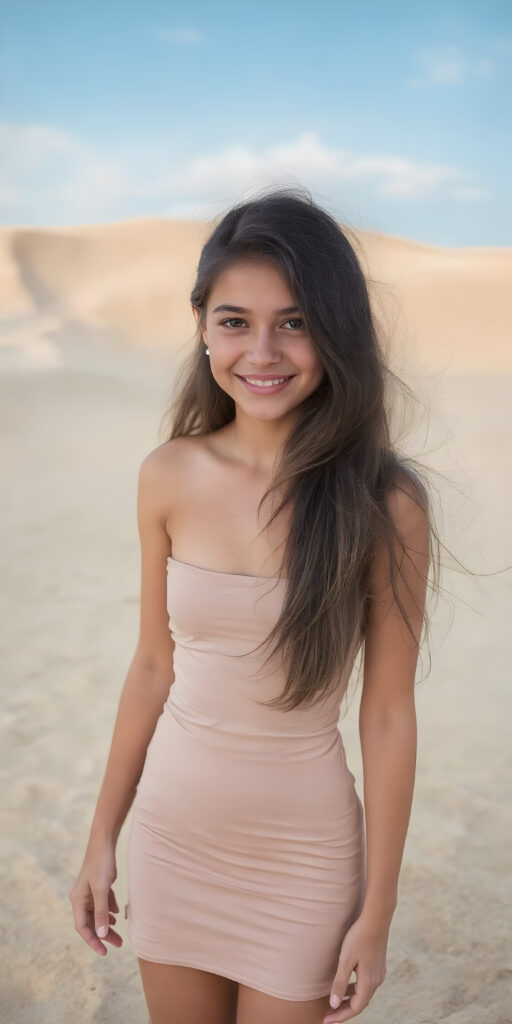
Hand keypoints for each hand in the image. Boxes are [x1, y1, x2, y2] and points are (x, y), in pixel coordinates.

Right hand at [68, 839, 122, 956]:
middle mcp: (81, 898)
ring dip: (108, 925)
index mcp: (77, 900)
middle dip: (103, 935)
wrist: (104, 842)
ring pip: (98, 914)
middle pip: (91, 922)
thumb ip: (102, 912)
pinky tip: (117, 914)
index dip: (93, 941)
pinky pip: (103, 904)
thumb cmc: (101, 863)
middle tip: (119, 945)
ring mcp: (89, 892)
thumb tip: (102, 935)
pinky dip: (109, 911)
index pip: (83, 927)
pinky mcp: (98, 886)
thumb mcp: (102, 889)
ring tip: (120, 936)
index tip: (104, 952)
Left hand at [322, 914, 388, 1021]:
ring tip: (334, 1003)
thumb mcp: (345, 960)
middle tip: (328, 1015)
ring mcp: (379, 974)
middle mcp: (376, 981)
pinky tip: (346, 986)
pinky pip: (365, 985)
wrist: (376, 919)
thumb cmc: (359, 938)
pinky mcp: (378, 966)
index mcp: (369, 983)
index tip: (326, 1021)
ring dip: (349, 1000)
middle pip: (359, 1004)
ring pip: (363, 994)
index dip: (340, 1016)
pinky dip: (355, 990)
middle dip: (344, 1011)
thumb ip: (340, 983)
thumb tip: (334, 1004)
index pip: (355, 1009)